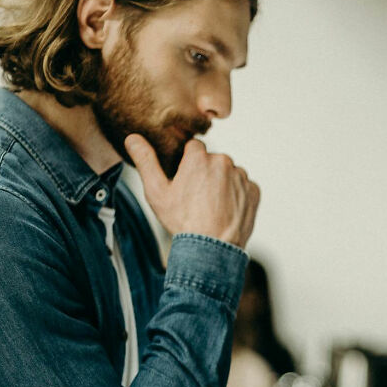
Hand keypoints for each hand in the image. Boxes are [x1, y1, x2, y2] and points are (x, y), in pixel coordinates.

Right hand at [125, 134, 259, 248]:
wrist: (213, 249)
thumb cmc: (183, 222)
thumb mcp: (157, 192)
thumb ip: (146, 161)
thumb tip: (132, 138)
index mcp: (200, 157)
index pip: (193, 148)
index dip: (187, 164)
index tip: (184, 181)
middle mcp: (224, 161)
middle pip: (212, 161)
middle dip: (206, 174)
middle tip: (197, 198)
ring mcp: (241, 176)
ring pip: (229, 174)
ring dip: (222, 184)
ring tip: (211, 207)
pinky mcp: (253, 191)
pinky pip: (243, 188)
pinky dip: (237, 196)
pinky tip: (226, 211)